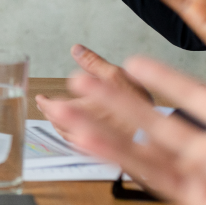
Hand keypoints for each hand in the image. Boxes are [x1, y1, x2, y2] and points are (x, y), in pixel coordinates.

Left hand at [36, 44, 151, 152]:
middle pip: (58, 125)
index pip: (53, 109)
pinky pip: (82, 147)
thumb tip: (76, 49)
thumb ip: (93, 63)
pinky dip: (75, 137)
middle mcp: (84, 131)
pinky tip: (80, 133)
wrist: (164, 134)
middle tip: (47, 106)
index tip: (41, 97)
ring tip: (59, 118)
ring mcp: (94, 146)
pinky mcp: (104, 154)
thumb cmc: (141, 105)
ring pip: (68, 138)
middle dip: (51, 114)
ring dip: (60, 127)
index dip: (45, 102)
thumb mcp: (117, 75)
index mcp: (82, 111)